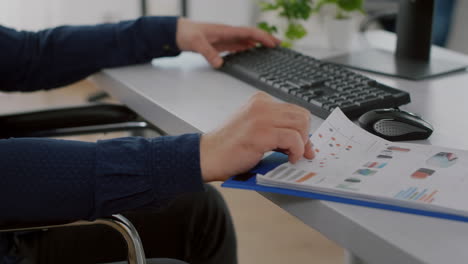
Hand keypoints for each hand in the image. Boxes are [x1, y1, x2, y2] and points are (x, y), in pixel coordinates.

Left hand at [176, 18, 280, 67]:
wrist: (177, 32)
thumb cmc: (186, 34)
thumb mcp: (196, 43)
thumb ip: (208, 53)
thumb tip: (220, 64)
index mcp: (226, 30)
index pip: (249, 32)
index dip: (262, 37)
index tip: (273, 43)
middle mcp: (229, 33)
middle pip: (251, 35)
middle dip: (266, 39)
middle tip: (279, 45)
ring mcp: (226, 39)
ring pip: (247, 40)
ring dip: (259, 44)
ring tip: (271, 50)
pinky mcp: (222, 44)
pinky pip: (239, 46)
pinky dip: (248, 48)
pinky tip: (253, 53)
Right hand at [200, 92, 314, 181]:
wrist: (207, 156)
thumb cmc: (228, 147)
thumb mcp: (253, 128)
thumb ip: (273, 127)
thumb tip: (300, 137)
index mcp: (260, 101)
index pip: (294, 110)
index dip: (302, 129)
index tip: (303, 144)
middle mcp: (262, 105)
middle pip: (301, 116)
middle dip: (305, 137)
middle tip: (301, 153)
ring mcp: (261, 117)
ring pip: (301, 125)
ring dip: (301, 144)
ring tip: (291, 156)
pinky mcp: (262, 132)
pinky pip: (294, 139)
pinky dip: (296, 151)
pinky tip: (289, 158)